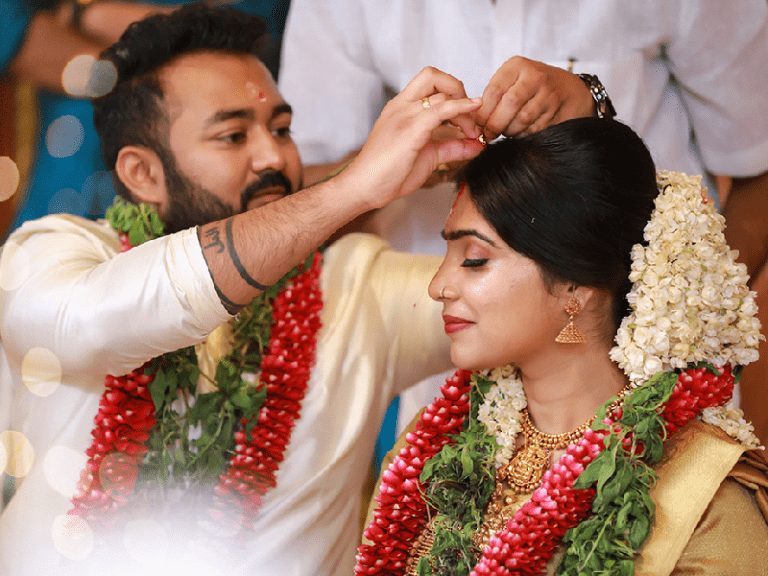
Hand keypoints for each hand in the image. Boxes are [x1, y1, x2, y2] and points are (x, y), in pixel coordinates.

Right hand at [341, 67, 484, 209]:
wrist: (364, 188)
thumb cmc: (388, 175)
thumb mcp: (428, 158)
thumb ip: (452, 148)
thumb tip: (477, 145)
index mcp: (401, 108)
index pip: (430, 83)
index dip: (453, 94)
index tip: (465, 118)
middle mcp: (402, 106)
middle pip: (435, 78)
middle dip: (460, 91)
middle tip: (470, 119)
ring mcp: (404, 115)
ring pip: (441, 92)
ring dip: (465, 109)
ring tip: (473, 131)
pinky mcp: (410, 129)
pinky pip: (440, 109)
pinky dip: (461, 107)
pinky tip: (475, 109)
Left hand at [475, 56, 594, 140]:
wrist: (570, 89)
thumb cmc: (534, 87)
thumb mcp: (514, 80)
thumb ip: (496, 95)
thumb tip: (475, 119)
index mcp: (517, 66)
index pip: (494, 90)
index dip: (483, 112)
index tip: (478, 125)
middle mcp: (534, 75)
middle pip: (510, 103)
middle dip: (495, 124)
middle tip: (488, 135)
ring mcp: (548, 91)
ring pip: (523, 118)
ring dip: (510, 130)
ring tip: (506, 131)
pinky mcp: (557, 108)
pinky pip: (535, 127)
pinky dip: (524, 134)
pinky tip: (521, 131)